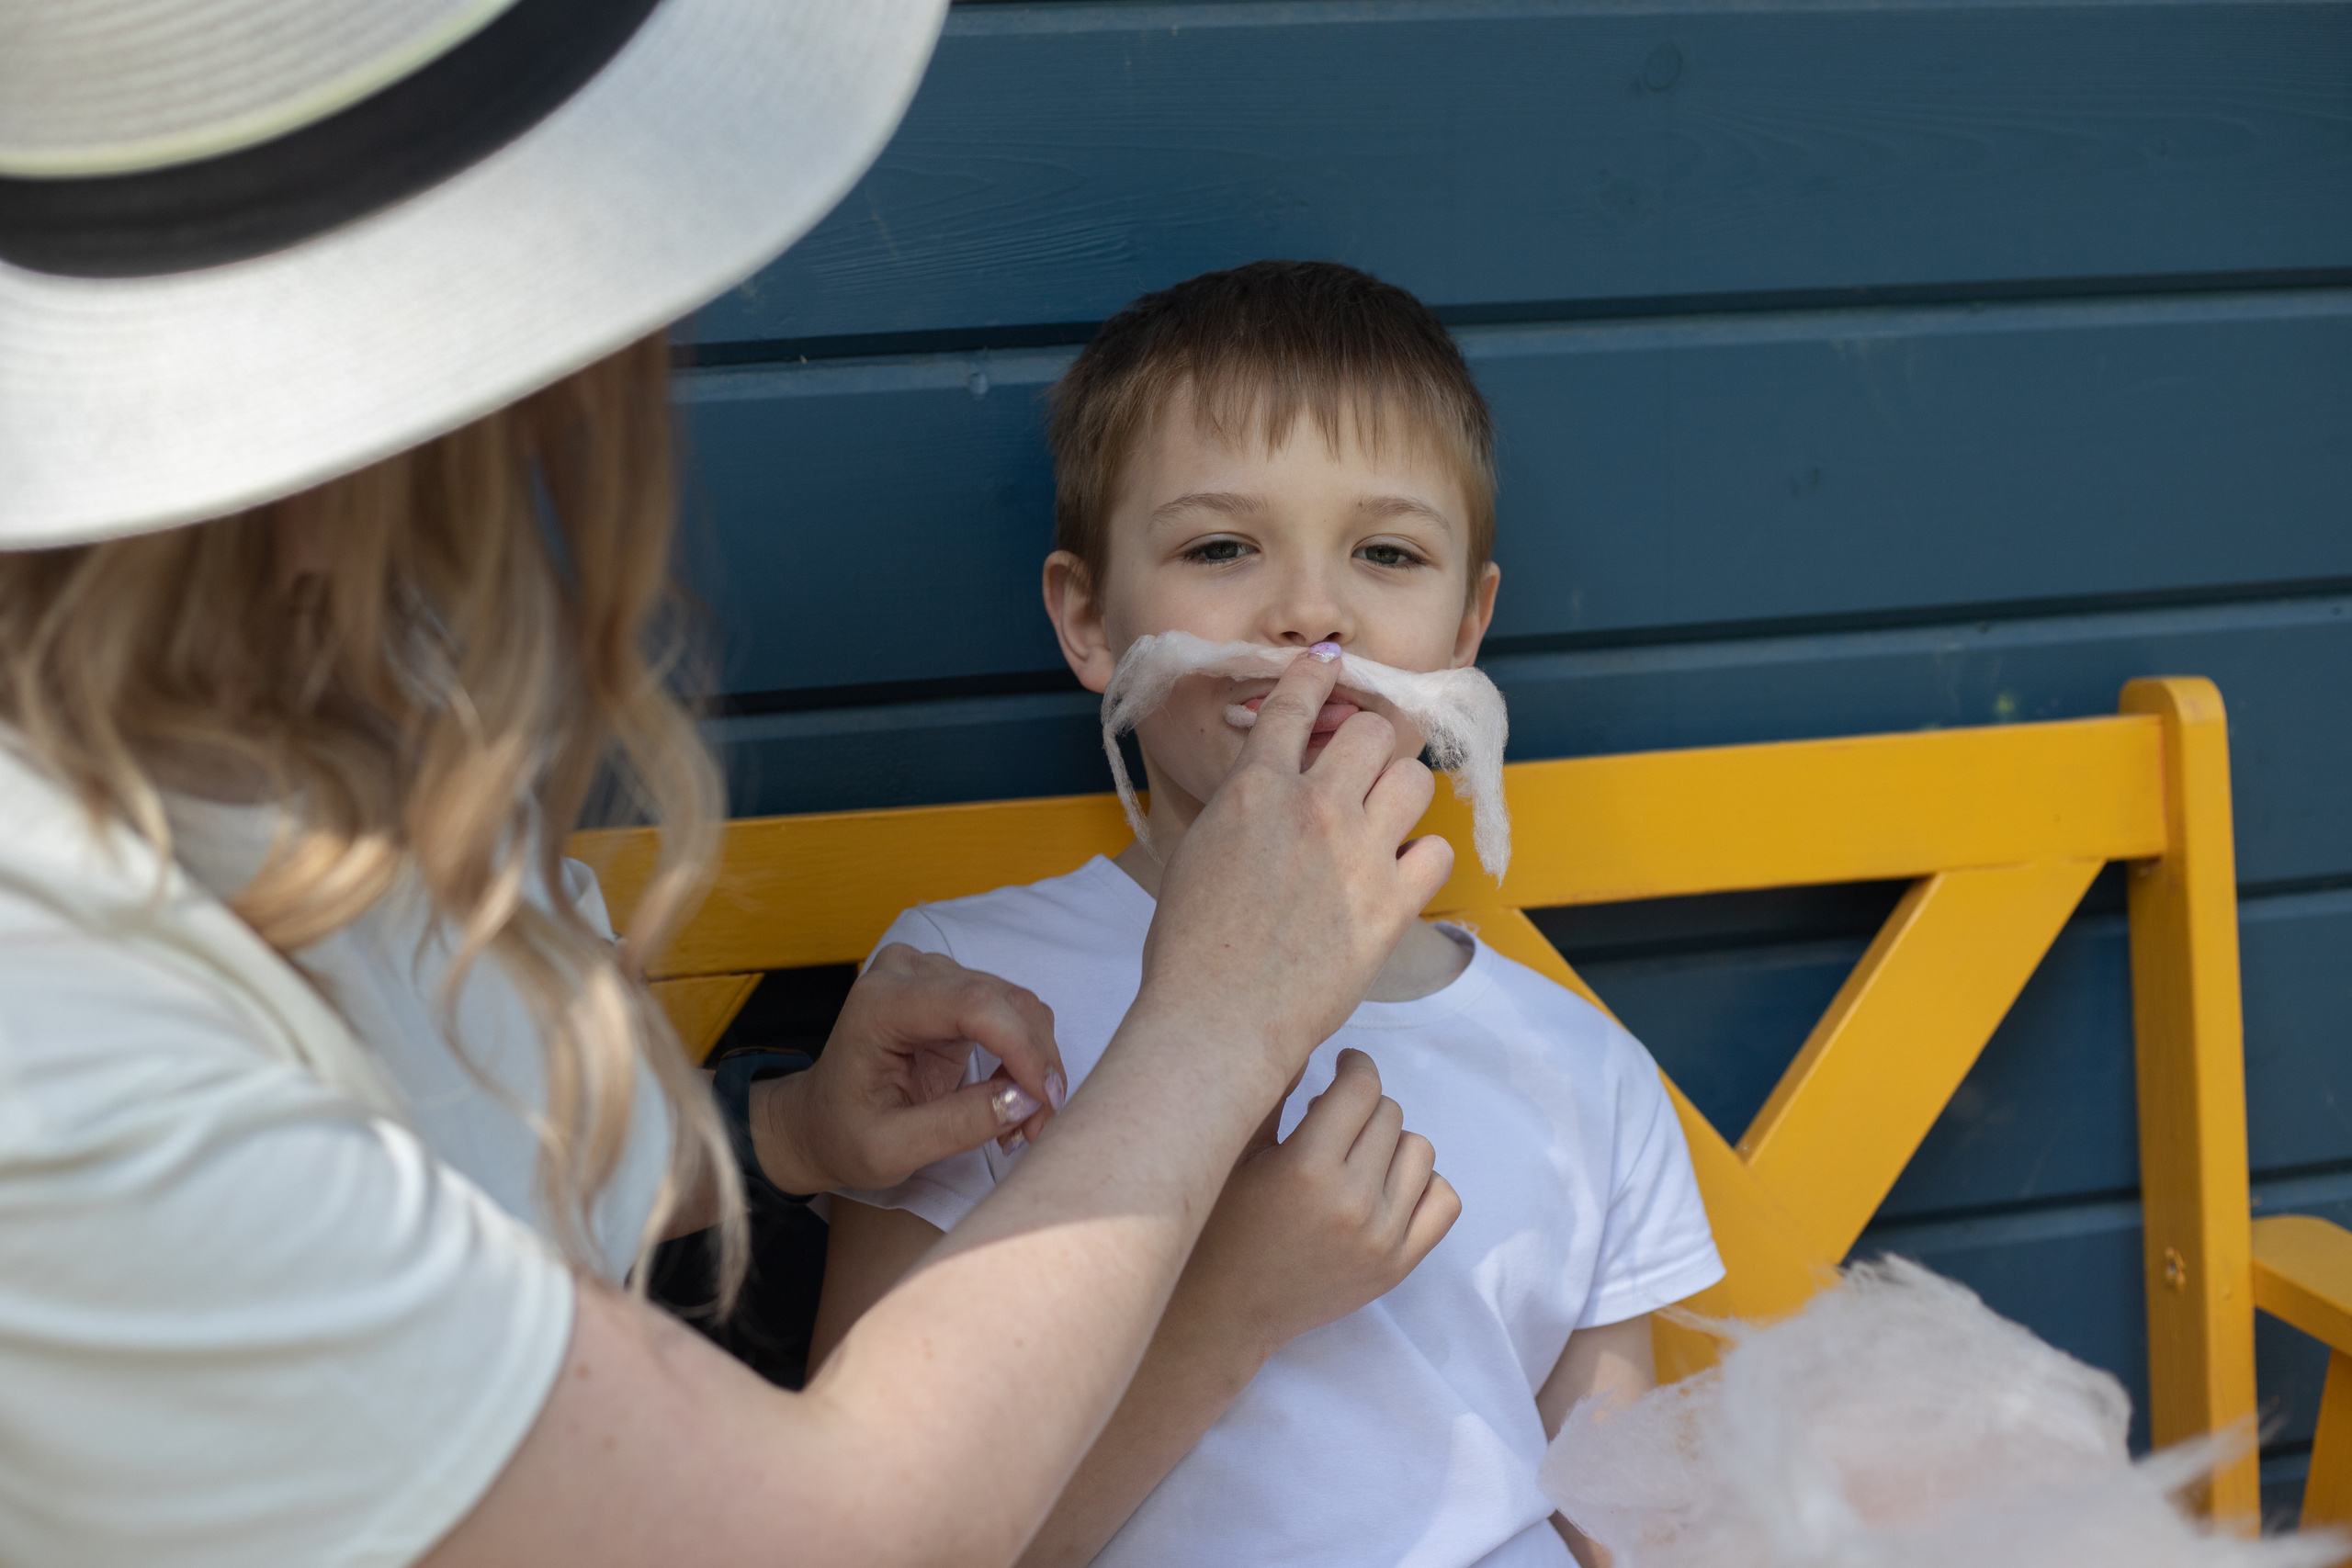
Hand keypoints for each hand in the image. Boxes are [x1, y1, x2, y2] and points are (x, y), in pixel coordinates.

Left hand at [753, 944, 1064, 1194]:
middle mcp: (909, 974)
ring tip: (1023, 1124)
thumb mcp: (890, 1151)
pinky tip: (1013, 1101)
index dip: (1022, 1048)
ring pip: (1019, 1008)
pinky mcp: (955, 992)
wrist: (819, 1121)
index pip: (973, 1004)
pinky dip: (1027, 1060)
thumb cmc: (843, 1135)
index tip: (1044, 1103)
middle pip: (1005, 1002)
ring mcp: (934, 976)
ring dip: (1036, 1066)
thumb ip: (957, 1126)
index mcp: (880, 1004)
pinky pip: (1013, 1016)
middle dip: (1037, 1066)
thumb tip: (1027, 1100)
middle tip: (1038, 1129)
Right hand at [1140, 647, 1455, 1080]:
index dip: (1314, 677)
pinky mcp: (1392, 904)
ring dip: (1401, 795)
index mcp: (1254, 789)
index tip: (1329, 663)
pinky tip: (1399, 876)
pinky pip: (1437, 852)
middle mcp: (1312, 807)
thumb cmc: (1190, 948)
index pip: (1294, 705)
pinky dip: (1421, 860)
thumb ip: (1239, 810)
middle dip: (1369, 748)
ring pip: (1414, 780)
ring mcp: (1358, 853)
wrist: (1218, 1018)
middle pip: (1372, 733)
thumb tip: (1265, 793)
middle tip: (1362, 773)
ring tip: (1386, 821)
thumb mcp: (1196, 853)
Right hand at [1171, 1049, 1459, 1356]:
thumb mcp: (1234, 1156)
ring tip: (1356, 1153)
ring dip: (1391, 1141)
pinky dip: (1422, 1183)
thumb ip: (1272, 1095)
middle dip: (1363, 1105)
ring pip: (1420, 1150)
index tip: (1342, 1066)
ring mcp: (1381, 1239)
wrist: (1222, 1314)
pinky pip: (1443, 1201)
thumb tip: (1305, 1041)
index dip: (1353, 1065)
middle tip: (1333, 1118)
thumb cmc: (1217, 1228)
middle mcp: (1353, 1204)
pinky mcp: (1397, 1267)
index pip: (1360, 1088)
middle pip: (1389, 1114)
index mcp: (1306, 1169)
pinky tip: (1386, 1184)